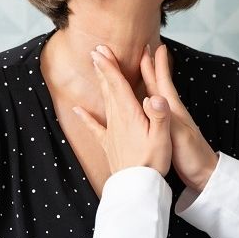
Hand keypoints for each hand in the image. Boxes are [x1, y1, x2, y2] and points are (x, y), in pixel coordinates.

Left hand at [73, 46, 171, 175]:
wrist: (137, 187)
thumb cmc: (153, 161)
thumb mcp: (162, 137)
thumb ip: (160, 114)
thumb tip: (156, 95)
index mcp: (130, 114)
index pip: (117, 84)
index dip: (109, 66)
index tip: (101, 50)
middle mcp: (117, 119)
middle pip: (108, 88)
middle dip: (103, 68)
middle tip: (97, 50)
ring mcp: (111, 131)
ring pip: (104, 101)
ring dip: (100, 83)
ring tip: (96, 68)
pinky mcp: (108, 143)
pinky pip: (94, 127)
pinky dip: (85, 116)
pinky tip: (76, 110)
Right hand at [140, 44, 217, 191]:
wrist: (203, 175)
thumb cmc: (192, 156)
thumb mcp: (178, 136)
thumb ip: (165, 118)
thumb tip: (151, 99)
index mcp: (172, 109)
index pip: (162, 82)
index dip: (157, 65)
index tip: (153, 46)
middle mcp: (169, 111)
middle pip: (157, 84)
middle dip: (149, 66)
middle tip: (143, 48)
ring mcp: (167, 121)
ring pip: (153, 95)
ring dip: (146, 80)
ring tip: (138, 69)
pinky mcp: (163, 131)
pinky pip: (150, 110)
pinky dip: (142, 101)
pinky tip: (139, 103)